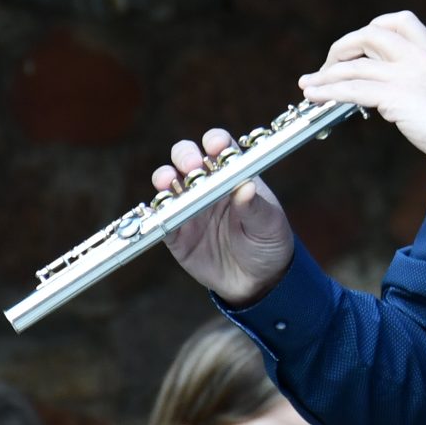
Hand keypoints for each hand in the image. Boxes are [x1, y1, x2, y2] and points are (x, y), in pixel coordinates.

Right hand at [151, 130, 295, 306]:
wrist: (257, 282)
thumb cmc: (268, 243)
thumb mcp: (269, 225)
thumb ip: (255, 206)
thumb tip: (246, 187)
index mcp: (233, 175)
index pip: (221, 147)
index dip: (215, 142)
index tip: (216, 146)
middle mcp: (208, 186)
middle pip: (188, 158)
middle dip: (185, 155)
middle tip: (192, 166)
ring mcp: (189, 207)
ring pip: (168, 183)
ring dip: (165, 178)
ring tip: (169, 183)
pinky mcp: (176, 233)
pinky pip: (160, 219)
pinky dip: (156, 213)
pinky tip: (160, 211)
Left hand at [296, 12, 425, 172]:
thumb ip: (421, 84)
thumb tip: (392, 96)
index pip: (398, 21)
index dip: (371, 30)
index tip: (358, 49)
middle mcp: (417, 57)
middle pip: (368, 36)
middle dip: (341, 50)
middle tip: (327, 68)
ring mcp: (405, 74)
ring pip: (353, 68)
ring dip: (324, 77)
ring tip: (307, 88)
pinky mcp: (396, 95)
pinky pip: (352, 89)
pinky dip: (328, 92)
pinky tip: (315, 98)